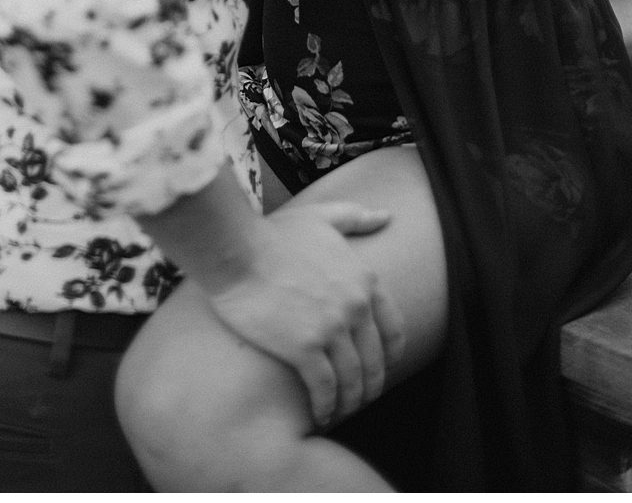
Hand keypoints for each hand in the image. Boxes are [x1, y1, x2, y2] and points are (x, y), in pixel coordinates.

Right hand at [197, 201, 406, 426]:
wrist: (238, 251)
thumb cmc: (275, 234)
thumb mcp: (324, 218)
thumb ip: (357, 218)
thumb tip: (386, 216)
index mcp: (365, 279)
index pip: (393, 327)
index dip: (392, 354)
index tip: (385, 368)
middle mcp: (356, 306)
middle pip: (374, 358)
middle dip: (371, 384)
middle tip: (363, 399)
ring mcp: (332, 328)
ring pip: (352, 378)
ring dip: (350, 400)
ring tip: (342, 411)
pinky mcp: (304, 348)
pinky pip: (324, 388)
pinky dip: (326, 406)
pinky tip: (321, 415)